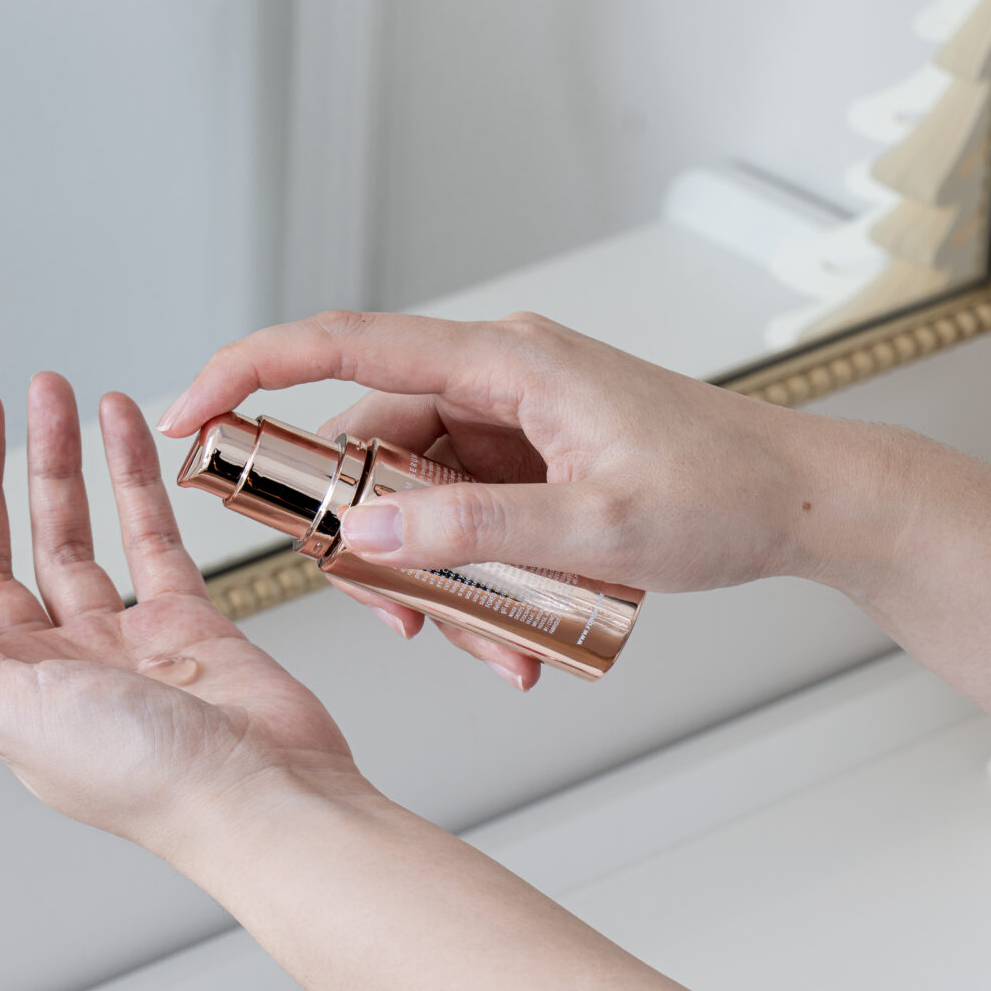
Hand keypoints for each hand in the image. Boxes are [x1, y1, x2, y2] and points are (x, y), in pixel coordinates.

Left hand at [0, 375, 361, 859]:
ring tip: (51, 391)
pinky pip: (149, 536)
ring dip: (55, 462)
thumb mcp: (13, 710)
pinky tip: (121, 425)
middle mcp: (49, 667)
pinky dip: (132, 478)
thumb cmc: (148, 781)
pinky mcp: (184, 625)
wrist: (268, 799)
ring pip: (70, 533)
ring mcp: (117, 643)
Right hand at [159, 309, 828, 687]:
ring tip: (480, 646)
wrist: (807, 500)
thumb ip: (471, 527)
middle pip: (369, 444)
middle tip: (391, 614)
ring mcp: (513, 418)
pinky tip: (512, 639)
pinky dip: (471, 574)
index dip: (247, 373)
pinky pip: (463, 513)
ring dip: (430, 574)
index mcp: (502, 361)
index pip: (341, 344)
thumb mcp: (594, 528)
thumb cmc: (723, 493)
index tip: (183, 415)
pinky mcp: (532, 458)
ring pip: (415, 494)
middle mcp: (495, 377)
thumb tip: (365, 531)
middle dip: (366, 538)